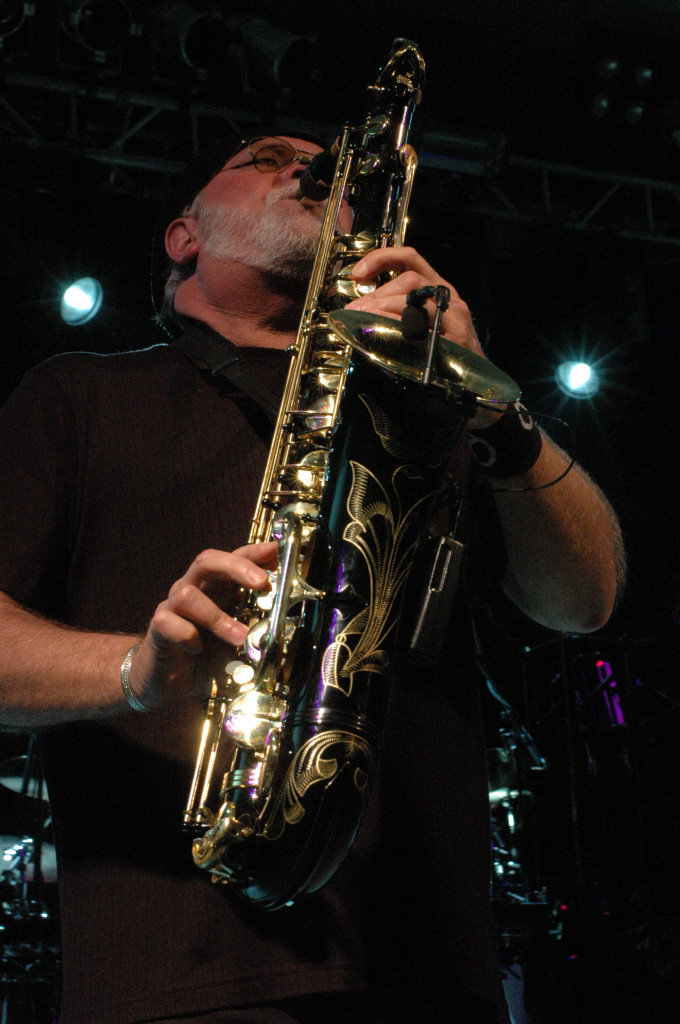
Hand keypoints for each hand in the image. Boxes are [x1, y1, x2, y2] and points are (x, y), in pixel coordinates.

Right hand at [128, 542, 277, 708]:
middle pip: (207, 561)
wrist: (168, 682)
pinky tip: (197, 650)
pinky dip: (187, 635)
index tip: (275, 550)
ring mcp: (172, 607)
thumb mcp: (239, 638)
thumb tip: (290, 618)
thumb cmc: (207, 657)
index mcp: (215, 588)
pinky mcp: (158, 627)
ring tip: (239, 638)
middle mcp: (192, 589)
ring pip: (188, 594)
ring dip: (218, 617)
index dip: (253, 552)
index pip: (232, 558)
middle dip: (236, 567)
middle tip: (261, 583)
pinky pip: (169, 622)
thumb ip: (258, 625)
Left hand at [347, 246, 485, 357]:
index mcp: (437, 289)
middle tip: (355, 310)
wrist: (474, 382)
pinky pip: (423, 325)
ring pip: (415, 298)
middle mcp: (448, 297)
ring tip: (364, 320)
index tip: (358, 274)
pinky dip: (398, 326)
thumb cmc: (444, 354)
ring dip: (383, 308)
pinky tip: (383, 333)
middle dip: (377, 294)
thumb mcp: (421, 325)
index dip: (382, 258)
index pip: (410, 259)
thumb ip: (398, 312)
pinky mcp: (455, 337)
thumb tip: (362, 310)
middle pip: (409, 279)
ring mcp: (454, 316)